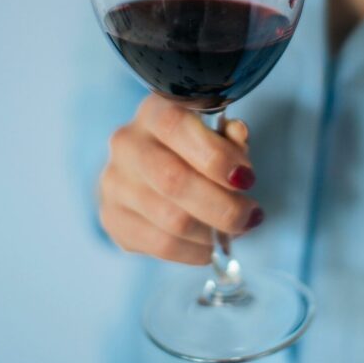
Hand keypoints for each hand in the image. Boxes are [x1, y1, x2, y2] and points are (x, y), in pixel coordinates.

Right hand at [98, 95, 263, 264]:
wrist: (150, 171)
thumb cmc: (192, 148)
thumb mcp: (215, 133)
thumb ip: (230, 135)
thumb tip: (238, 135)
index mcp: (153, 112)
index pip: (176, 126)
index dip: (216, 155)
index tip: (246, 178)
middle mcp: (126, 143)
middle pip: (173, 180)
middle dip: (222, 205)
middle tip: (250, 214)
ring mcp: (114, 182)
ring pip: (170, 219)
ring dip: (213, 231)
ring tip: (235, 229)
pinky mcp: (113, 218)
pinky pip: (161, 245)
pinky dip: (195, 251)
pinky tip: (210, 245)